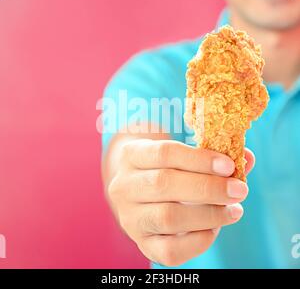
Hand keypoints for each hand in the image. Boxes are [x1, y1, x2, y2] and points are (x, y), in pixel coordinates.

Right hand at [108, 139, 253, 266]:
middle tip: (239, 190)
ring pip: (168, 217)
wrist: (141, 192)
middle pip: (164, 184)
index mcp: (132, 155)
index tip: (228, 165)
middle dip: (208, 188)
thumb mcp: (181, 155)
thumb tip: (246, 159)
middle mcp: (123, 186)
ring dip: (209, 215)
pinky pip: (170, 250)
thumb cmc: (166, 169)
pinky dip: (199, 240)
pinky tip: (214, 229)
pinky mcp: (142, 244)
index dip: (199, 159)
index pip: (164, 153)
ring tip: (233, 210)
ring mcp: (130, 218)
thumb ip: (212, 156)